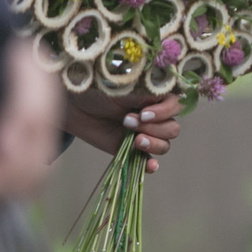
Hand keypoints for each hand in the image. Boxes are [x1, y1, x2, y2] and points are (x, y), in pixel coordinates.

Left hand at [62, 92, 185, 171]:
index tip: (144, 113)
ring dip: (152, 144)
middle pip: (172, 129)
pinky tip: (149, 165)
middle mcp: (155, 116)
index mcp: (157, 98)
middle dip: (153, 128)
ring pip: (164, 145)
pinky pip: (149, 161)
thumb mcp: (125, 86)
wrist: (74, 103)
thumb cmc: (98, 88)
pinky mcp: (132, 149)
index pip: (177, 107)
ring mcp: (144, 134)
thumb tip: (162, 98)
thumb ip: (146, 93)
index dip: (164, 113)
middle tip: (127, 121)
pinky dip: (151, 165)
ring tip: (133, 140)